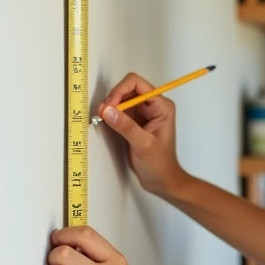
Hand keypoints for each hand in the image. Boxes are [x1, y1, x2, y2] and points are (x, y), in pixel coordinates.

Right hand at [99, 72, 188, 196]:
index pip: (137, 84)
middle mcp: (153, 106)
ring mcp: (142, 113)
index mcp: (161, 106)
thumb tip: (108, 110)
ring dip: (109, 106)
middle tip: (102, 113)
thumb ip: (126, 126)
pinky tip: (105, 121)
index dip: (120, 91)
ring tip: (101, 118)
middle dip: (113, 98)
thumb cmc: (160, 164)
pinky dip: (110, 114)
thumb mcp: (143, 145)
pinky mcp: (134, 122)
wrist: (162, 180)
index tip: (109, 106)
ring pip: (121, 99)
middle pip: (127, 89)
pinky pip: (119, 111)